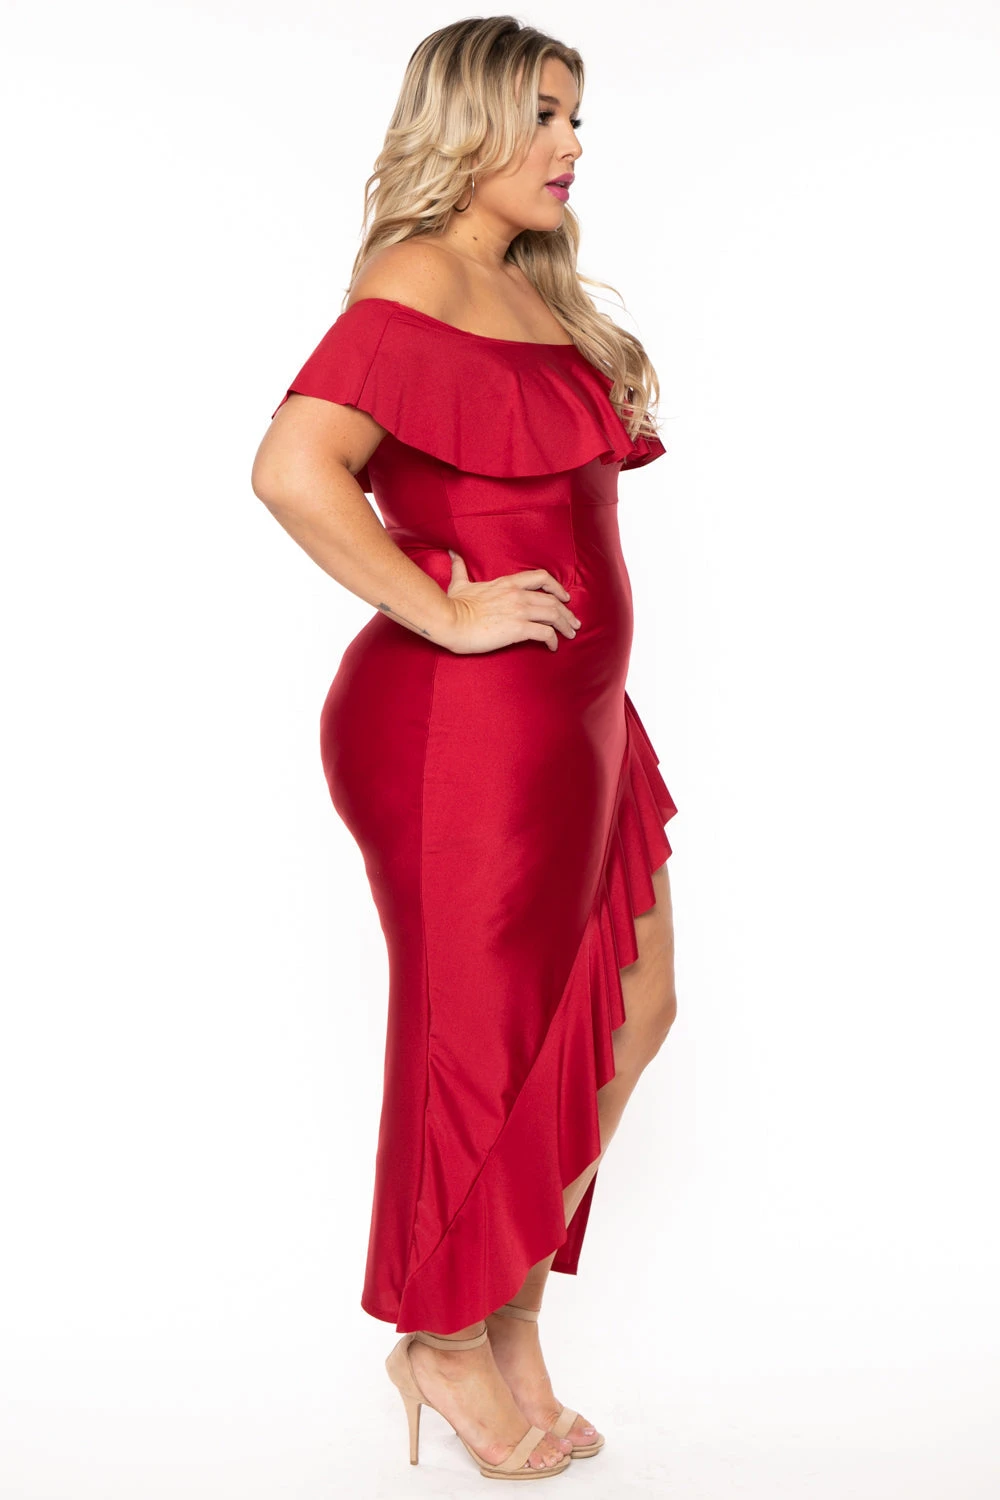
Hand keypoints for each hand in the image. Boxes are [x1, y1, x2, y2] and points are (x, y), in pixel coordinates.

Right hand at [441, 550, 581, 654]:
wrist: (449, 621)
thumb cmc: (453, 605)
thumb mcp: (459, 583)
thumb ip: (460, 568)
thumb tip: (452, 553)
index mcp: (507, 583)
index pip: (541, 578)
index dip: (557, 587)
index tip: (564, 597)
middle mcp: (518, 595)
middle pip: (553, 600)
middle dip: (567, 613)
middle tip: (574, 623)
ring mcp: (520, 611)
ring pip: (554, 615)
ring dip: (565, 626)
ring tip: (570, 635)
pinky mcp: (518, 629)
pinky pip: (545, 633)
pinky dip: (553, 641)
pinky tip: (553, 647)